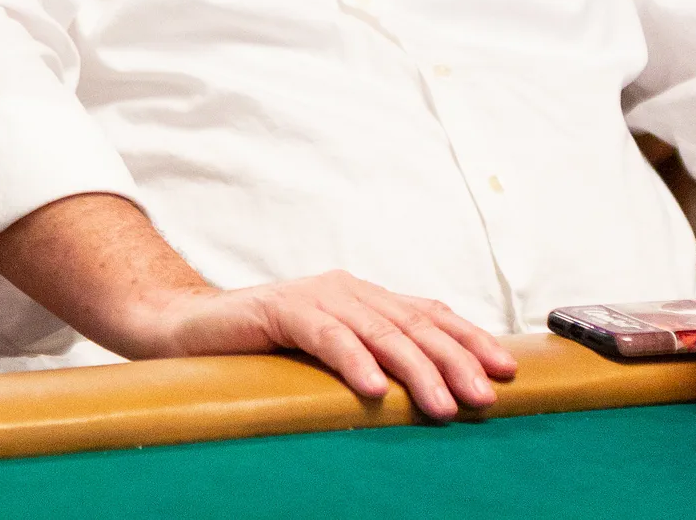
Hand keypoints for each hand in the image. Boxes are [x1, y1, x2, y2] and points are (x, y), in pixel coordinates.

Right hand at [132, 270, 517, 420]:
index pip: (429, 315)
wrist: (188, 328)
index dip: (470, 340)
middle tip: (486, 396)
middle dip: (457, 361)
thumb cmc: (262, 349)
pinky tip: (374, 390)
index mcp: (364, 298)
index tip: (507, 371)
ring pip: (379, 332)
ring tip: (444, 406)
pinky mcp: (281, 310)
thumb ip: (370, 358)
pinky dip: (353, 361)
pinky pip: (326, 337)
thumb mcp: (328, 353)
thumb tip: (426, 393)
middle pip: (414, 324)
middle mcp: (347, 290)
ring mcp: (315, 296)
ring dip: (417, 371)